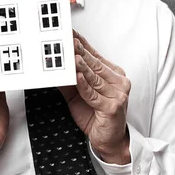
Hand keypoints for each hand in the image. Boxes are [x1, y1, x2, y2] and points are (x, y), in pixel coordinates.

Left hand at [58, 30, 131, 164]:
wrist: (110, 141)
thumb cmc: (97, 117)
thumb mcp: (80, 95)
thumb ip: (70, 81)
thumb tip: (55, 68)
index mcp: (114, 75)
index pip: (96, 56)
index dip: (83, 44)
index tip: (72, 33)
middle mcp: (119, 82)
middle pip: (95, 64)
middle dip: (80, 51)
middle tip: (69, 40)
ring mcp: (118, 95)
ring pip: (95, 77)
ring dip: (82, 66)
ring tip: (73, 55)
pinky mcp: (112, 108)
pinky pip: (94, 95)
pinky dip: (85, 86)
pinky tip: (78, 77)